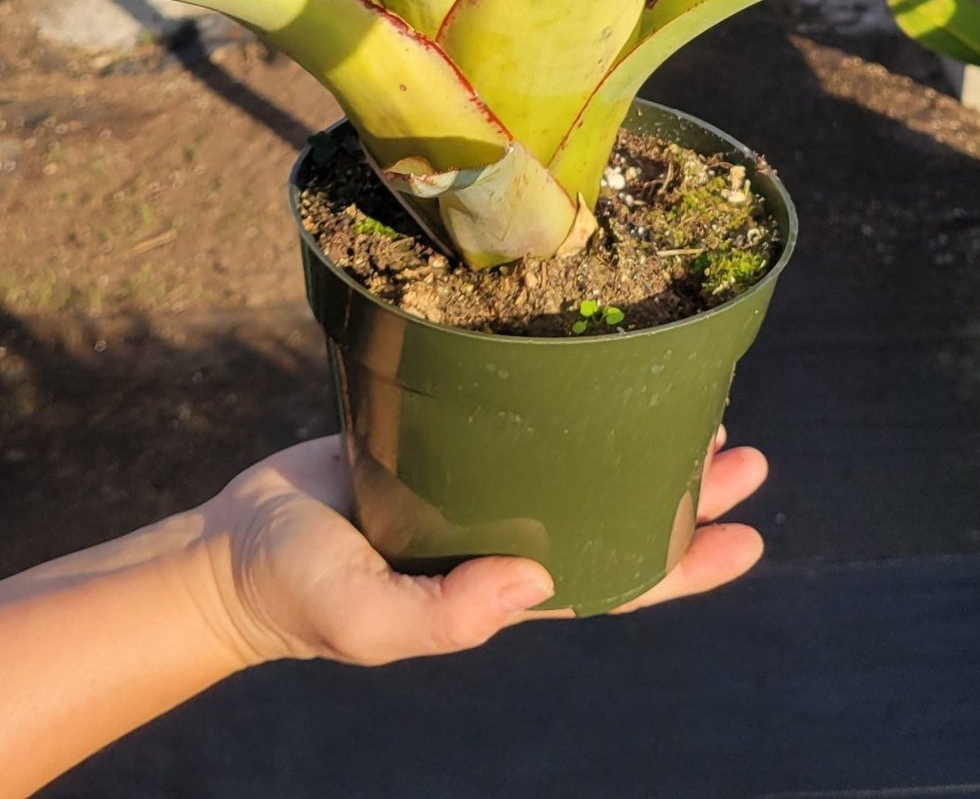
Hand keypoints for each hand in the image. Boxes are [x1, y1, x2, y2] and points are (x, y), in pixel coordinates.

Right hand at [184, 429, 767, 669]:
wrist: (231, 549)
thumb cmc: (299, 596)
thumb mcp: (369, 620)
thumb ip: (447, 615)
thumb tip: (540, 583)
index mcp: (503, 587)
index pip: (615, 581)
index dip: (686, 566)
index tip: (749, 537)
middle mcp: (503, 534)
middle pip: (616, 511)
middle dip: (686, 490)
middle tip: (747, 453)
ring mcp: (475, 483)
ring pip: (578, 458)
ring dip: (637, 436)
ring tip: (697, 402)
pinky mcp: (438, 435)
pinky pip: (516, 416)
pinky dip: (564, 395)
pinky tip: (590, 360)